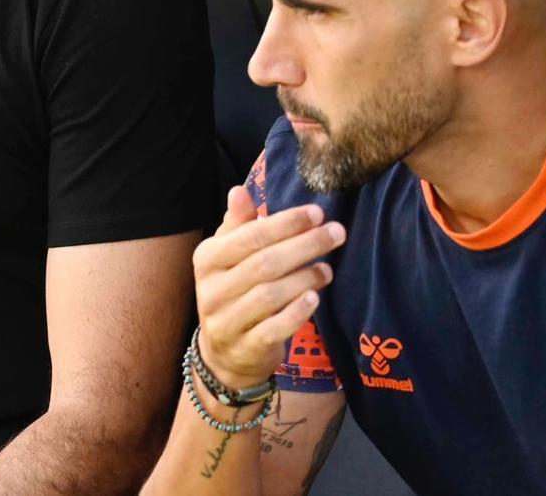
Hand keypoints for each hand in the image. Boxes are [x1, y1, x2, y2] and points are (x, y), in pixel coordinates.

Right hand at [193, 188, 343, 390]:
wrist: (225, 353)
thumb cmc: (234, 292)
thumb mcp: (229, 257)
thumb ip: (238, 226)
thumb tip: (239, 191)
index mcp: (207, 259)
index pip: (249, 236)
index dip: (285, 223)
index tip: (317, 213)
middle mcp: (211, 289)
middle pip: (263, 263)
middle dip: (304, 245)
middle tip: (337, 233)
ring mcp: (226, 320)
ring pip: (269, 295)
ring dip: (304, 278)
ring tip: (328, 269)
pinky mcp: (244, 347)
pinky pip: (273, 329)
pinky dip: (295, 313)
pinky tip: (314, 298)